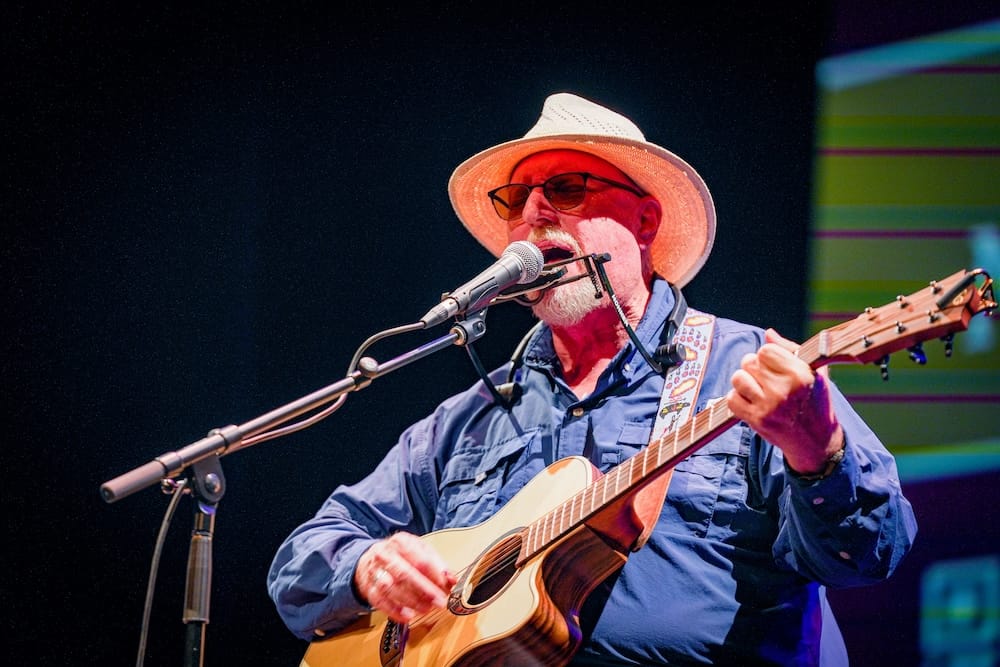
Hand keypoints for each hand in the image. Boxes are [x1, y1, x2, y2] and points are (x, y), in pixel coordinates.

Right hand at [354, 532, 456, 623]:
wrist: (371, 559)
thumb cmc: (400, 555)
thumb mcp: (420, 551)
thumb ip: (436, 564)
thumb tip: (451, 579)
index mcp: (401, 542)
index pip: (420, 559)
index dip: (435, 574)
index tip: (446, 585)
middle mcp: (385, 555)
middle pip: (404, 573)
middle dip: (424, 589)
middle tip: (439, 601)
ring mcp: (375, 572)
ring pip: (391, 588)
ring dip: (411, 600)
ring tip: (426, 608)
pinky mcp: (369, 589)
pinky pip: (380, 601)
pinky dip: (394, 610)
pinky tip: (408, 616)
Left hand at [727, 328, 842, 474]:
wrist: (817, 442)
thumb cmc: (816, 402)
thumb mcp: (814, 373)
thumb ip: (790, 350)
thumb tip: (768, 333)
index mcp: (800, 374)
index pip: (765, 351)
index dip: (767, 357)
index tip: (775, 366)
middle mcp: (783, 390)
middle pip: (748, 362)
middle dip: (754, 368)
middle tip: (766, 380)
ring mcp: (768, 406)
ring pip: (737, 378)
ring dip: (744, 382)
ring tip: (757, 389)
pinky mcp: (757, 420)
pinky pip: (731, 399)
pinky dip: (738, 399)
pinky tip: (752, 402)